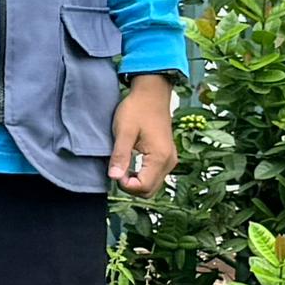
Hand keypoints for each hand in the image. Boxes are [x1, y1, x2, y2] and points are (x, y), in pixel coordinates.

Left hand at [110, 76, 179, 199]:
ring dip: (136, 182)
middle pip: (149, 191)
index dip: (125, 185)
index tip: (115, 170)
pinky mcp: (167, 156)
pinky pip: (155, 175)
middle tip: (117, 170)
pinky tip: (131, 163)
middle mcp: (169, 162)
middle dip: (131, 187)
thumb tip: (114, 178)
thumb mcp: (123, 131)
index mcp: (159, 158)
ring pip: (152, 185)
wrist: (152, 94)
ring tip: (123, 165)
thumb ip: (120, 156)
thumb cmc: (137, 109)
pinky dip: (142, 175)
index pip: (143, 187)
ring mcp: (170, 160)